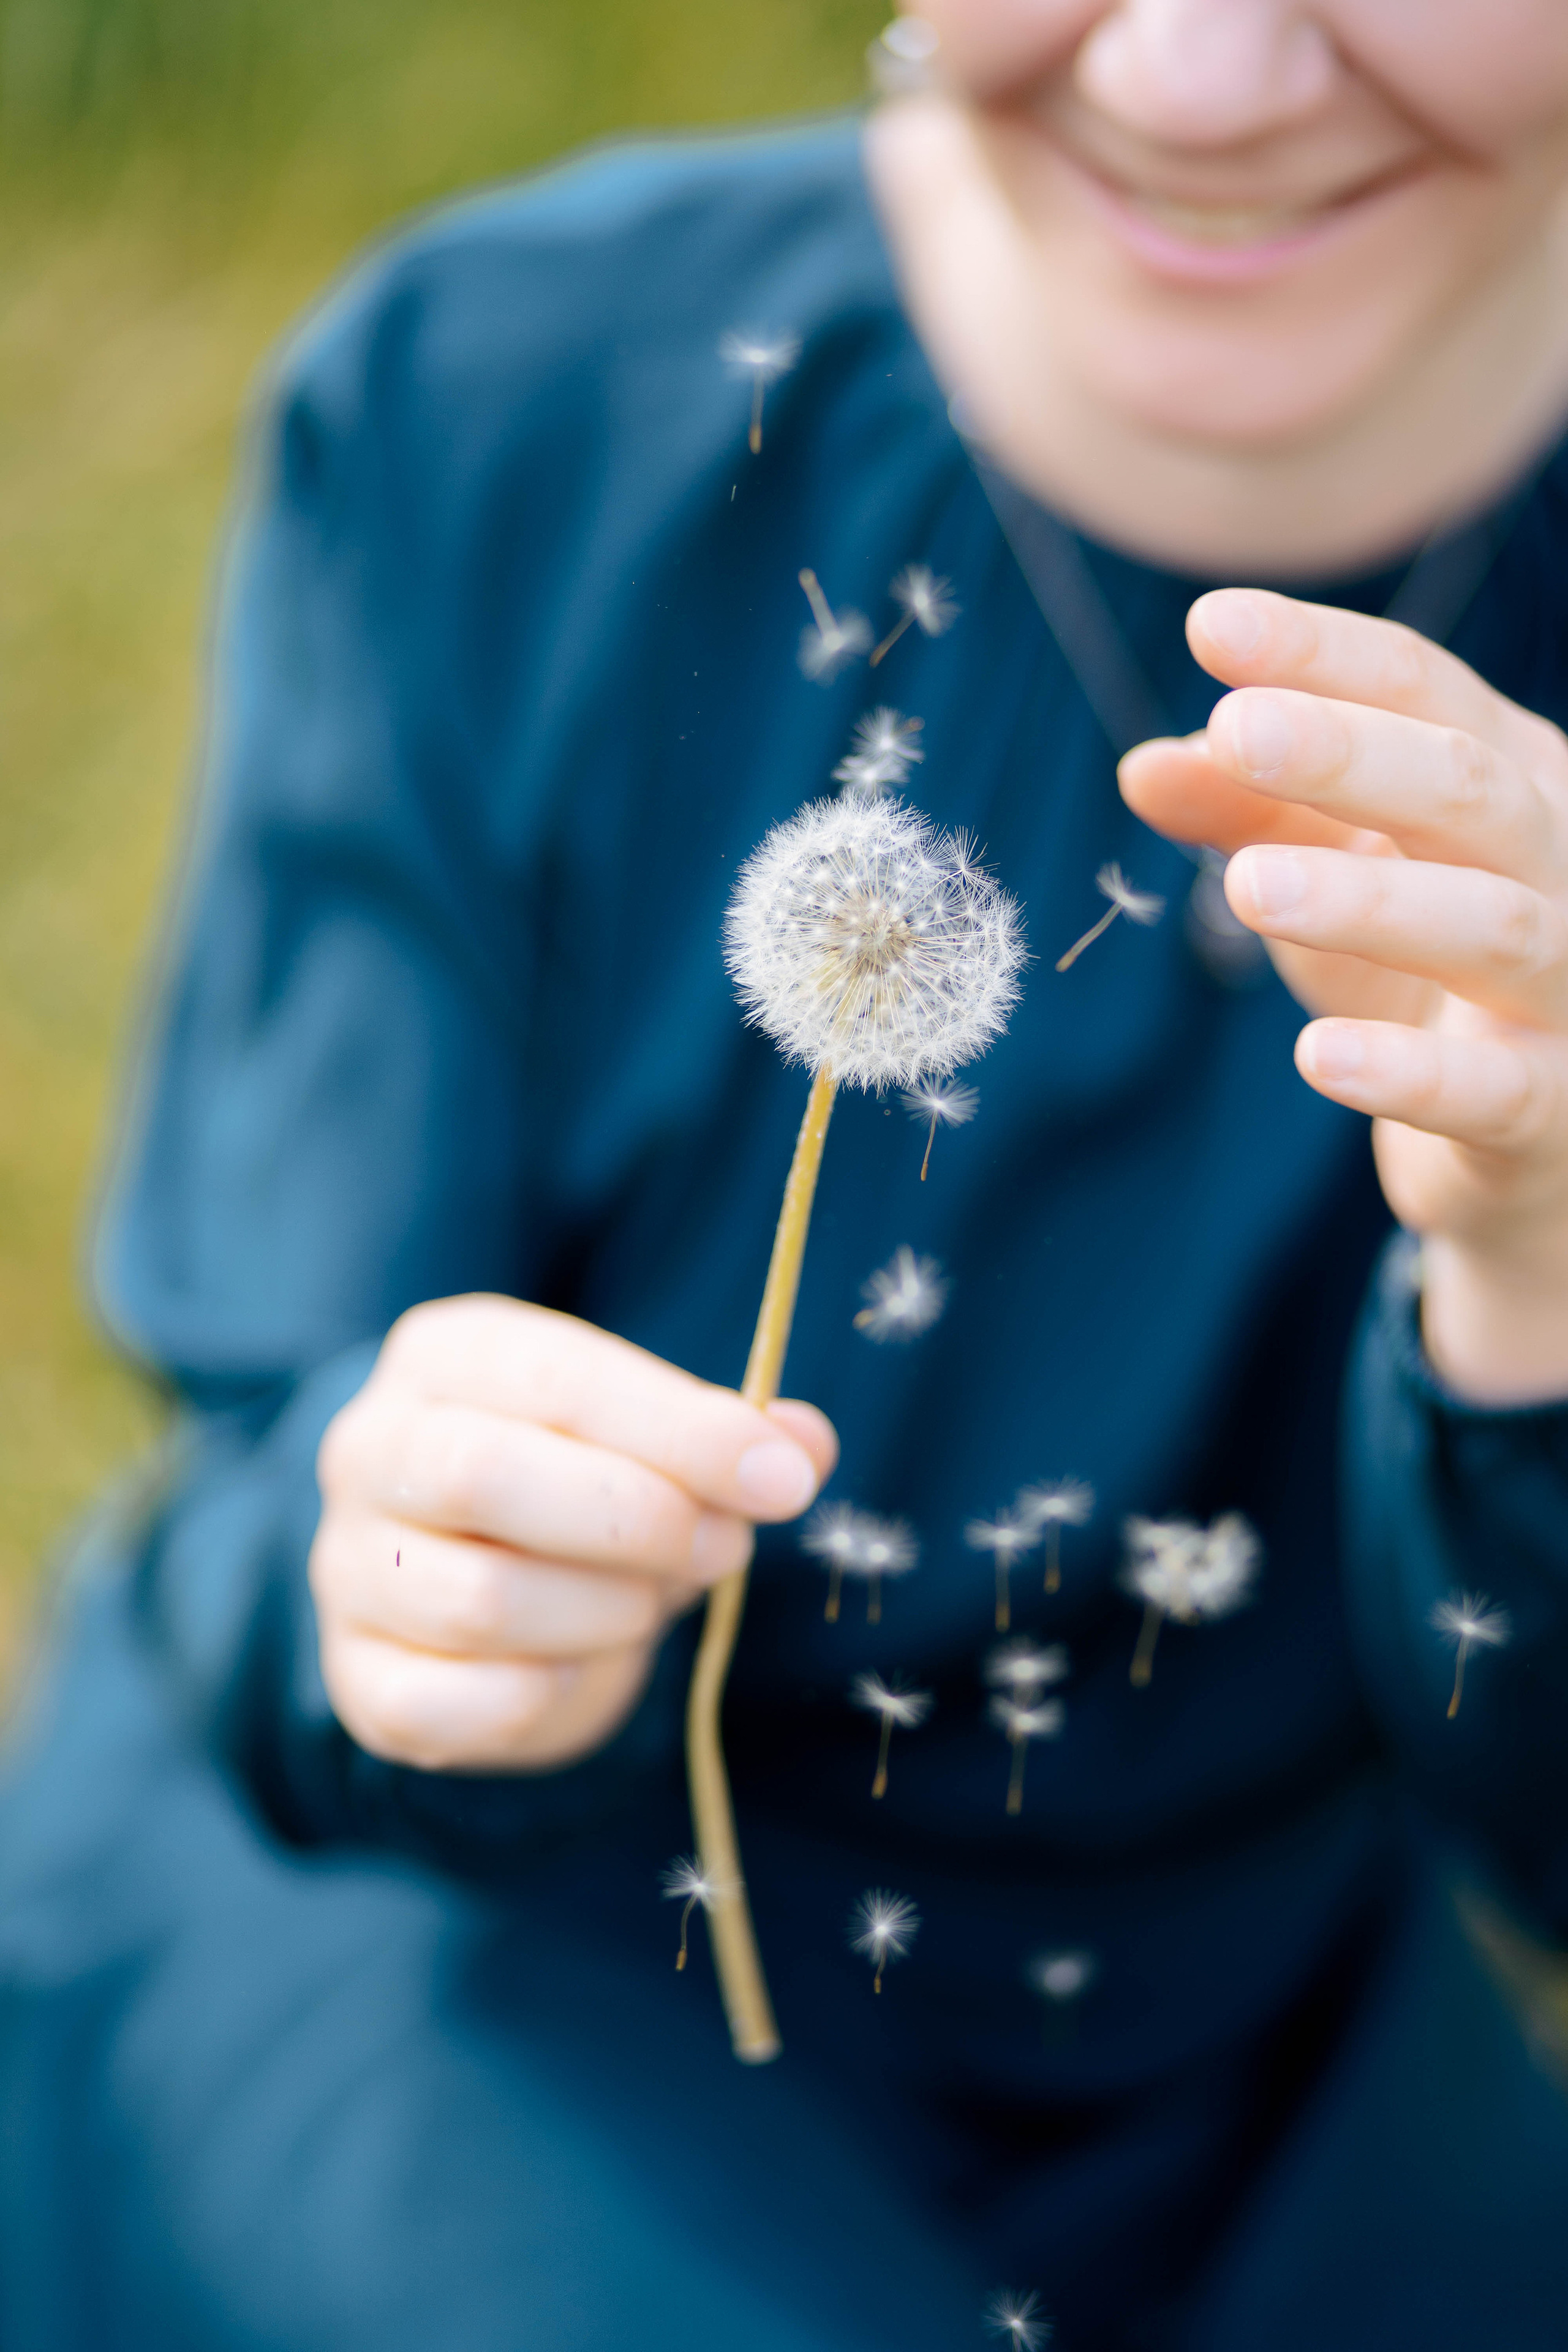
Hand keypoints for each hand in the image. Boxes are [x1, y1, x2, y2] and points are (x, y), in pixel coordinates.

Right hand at [311, 1295, 836, 1770]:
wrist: (479, 1576)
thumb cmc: (583, 1481)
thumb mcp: (657, 1435)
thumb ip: (730, 1436)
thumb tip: (801, 1448)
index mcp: (448, 1357)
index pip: (557, 1381)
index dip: (679, 1431)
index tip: (781, 1481)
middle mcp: (371, 1448)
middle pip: (484, 1477)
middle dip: (637, 1521)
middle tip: (725, 1549)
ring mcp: (348, 1566)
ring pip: (478, 1602)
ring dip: (605, 1612)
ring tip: (652, 1601)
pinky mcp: (358, 1677)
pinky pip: (449, 1704)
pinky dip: (538, 1695)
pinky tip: (576, 1663)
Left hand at [1120, 587, 1567, 1404]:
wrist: (1533, 1146)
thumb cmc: (1424, 982)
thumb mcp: (1332, 885)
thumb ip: (1250, 819)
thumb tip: (1146, 764)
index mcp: (1512, 781)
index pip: (1426, 689)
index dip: (1322, 654)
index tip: (1209, 625)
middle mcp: (1562, 864)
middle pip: (1470, 787)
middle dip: (1354, 753)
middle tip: (1236, 729)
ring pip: (1494, 926)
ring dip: (1369, 900)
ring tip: (1246, 885)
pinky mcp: (1554, 1111)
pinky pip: (1492, 1091)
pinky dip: (1409, 1073)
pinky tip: (1317, 1055)